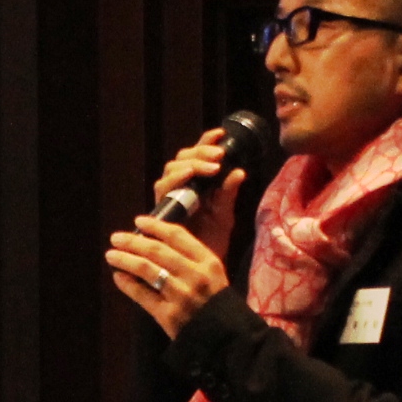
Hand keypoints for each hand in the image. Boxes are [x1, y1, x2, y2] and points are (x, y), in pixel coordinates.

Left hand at [106, 212, 234, 338]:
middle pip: (157, 251)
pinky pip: (142, 295)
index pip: (178, 236)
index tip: (138, 221)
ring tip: (111, 255)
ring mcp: (182, 295)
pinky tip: (119, 277)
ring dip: (125, 259)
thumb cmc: (216, 304)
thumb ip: (191, 259)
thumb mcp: (213, 276)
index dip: (155, 226)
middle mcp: (195, 275)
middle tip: (116, 238)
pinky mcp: (169, 315)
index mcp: (208, 262)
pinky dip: (127, 284)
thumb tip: (154, 242)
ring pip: (146, 269)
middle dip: (133, 241)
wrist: (226, 339)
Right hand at [148, 128, 244, 262]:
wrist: (199, 268)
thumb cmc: (211, 242)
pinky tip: (189, 176)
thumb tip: (239, 171)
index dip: (205, 141)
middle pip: (181, 158)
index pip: (196, 156)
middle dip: (199, 152)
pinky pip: (163, 188)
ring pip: (171, 169)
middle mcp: (178, 188)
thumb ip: (228, 194)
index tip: (220, 133)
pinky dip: (176, 178)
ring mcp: (168, 197)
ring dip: (190, 164)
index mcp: (195, 185)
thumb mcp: (225, 215)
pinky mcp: (161, 208)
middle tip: (218, 155)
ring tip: (211, 167)